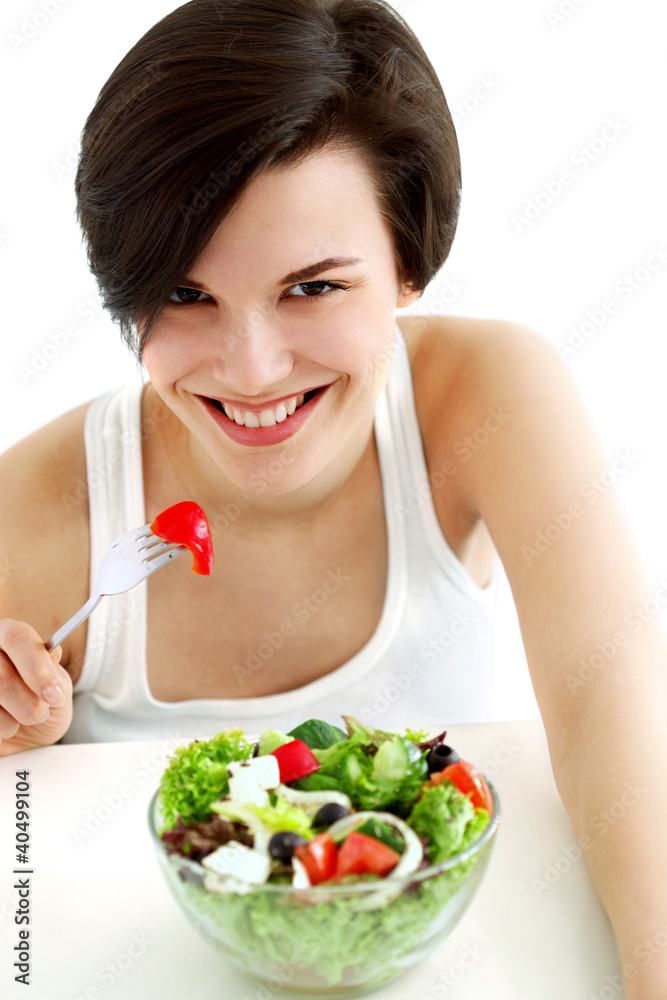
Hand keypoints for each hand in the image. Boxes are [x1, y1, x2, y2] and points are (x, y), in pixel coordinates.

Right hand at [0, 620, 72, 753]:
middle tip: (43, 711)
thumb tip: (52, 656)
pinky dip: (4, 729)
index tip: (54, 694)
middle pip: (2, 677)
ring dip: (17, 719)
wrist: (27, 734)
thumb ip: (55, 673)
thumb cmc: (40, 703)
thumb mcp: (57, 687)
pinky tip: (5, 723)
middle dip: (31, 703)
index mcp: (9, 635)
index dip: (37, 667)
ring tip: (23, 717)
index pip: (17, 637)